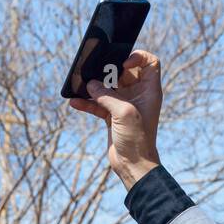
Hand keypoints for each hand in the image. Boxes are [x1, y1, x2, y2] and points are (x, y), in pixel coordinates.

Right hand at [68, 49, 161, 189]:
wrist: (132, 165)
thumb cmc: (137, 139)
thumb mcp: (123, 112)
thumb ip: (107, 95)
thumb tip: (90, 84)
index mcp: (148, 90)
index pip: (149, 63)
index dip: (137, 58)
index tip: (122, 64)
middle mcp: (137, 94)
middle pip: (123, 72)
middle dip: (108, 70)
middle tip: (97, 74)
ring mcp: (124, 104)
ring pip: (107, 87)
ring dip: (94, 86)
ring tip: (82, 86)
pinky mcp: (111, 116)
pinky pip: (98, 103)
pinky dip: (87, 102)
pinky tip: (75, 102)